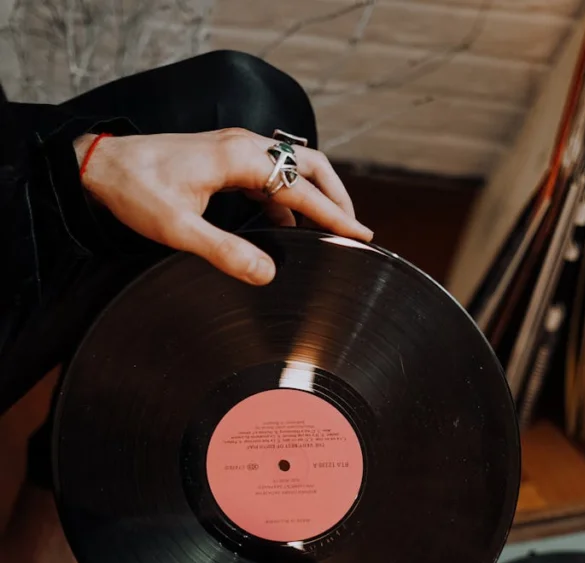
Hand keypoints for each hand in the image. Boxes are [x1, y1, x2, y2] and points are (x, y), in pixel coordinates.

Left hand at [73, 128, 372, 284]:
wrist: (102, 166)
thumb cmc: (136, 191)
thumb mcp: (179, 230)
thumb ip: (226, 252)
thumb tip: (268, 274)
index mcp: (238, 157)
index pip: (302, 187)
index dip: (335, 213)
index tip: (362, 234)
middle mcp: (243, 146)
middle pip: (310, 165)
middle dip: (337, 197)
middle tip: (355, 230)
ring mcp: (235, 149)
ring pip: (293, 168)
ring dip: (315, 196)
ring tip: (330, 230)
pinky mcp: (226, 158)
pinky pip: (271, 176)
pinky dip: (289, 199)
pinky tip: (288, 227)